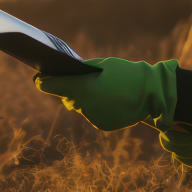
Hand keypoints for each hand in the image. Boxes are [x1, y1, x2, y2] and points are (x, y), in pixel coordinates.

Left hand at [34, 57, 177, 131]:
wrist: (151, 94)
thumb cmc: (126, 73)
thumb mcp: (103, 65)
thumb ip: (83, 71)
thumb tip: (67, 75)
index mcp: (81, 88)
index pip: (51, 86)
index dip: (45, 82)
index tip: (39, 79)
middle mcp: (83, 106)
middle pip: (68, 98)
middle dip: (70, 90)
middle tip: (72, 80)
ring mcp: (93, 118)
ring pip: (81, 107)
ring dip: (86, 99)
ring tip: (99, 90)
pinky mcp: (102, 125)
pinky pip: (94, 115)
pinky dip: (98, 108)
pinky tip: (109, 100)